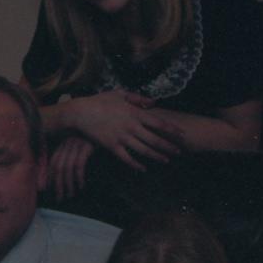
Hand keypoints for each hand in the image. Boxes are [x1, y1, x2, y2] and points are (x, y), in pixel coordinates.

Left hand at [47, 134, 94, 199]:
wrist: (108, 128)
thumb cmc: (95, 139)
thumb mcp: (80, 146)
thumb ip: (71, 156)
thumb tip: (63, 175)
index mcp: (64, 143)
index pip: (53, 162)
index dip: (50, 176)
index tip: (50, 189)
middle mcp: (68, 143)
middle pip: (58, 167)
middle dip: (57, 184)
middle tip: (59, 197)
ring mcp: (77, 144)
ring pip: (67, 167)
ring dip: (68, 184)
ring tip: (70, 195)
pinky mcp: (86, 146)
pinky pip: (79, 164)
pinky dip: (78, 177)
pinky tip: (81, 185)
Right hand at [61, 92, 183, 170]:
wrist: (80, 113)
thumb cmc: (99, 101)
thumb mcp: (119, 93)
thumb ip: (137, 98)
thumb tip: (152, 102)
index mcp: (135, 113)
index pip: (159, 123)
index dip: (172, 129)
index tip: (182, 134)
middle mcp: (131, 126)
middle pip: (155, 139)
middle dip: (169, 146)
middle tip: (179, 152)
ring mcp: (122, 138)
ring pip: (144, 150)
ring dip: (156, 156)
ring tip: (166, 161)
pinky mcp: (112, 147)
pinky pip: (127, 158)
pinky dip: (136, 165)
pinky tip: (143, 169)